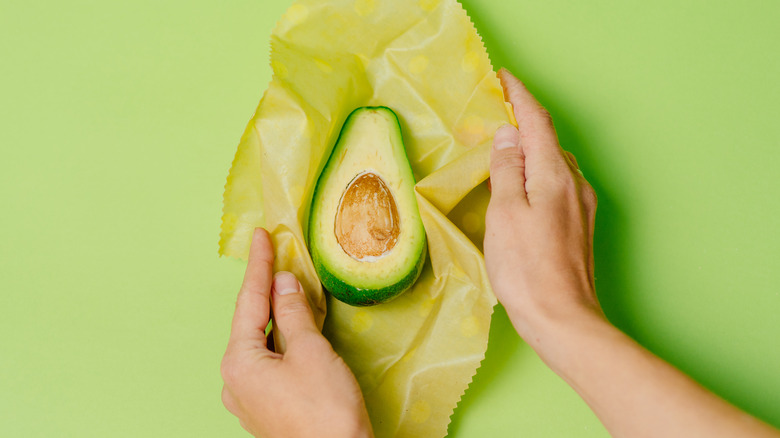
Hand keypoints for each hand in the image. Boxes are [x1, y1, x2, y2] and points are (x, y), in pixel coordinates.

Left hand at [220, 228, 373, 437]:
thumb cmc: (325, 410)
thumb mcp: (311, 351)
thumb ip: (294, 312)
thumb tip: (284, 283)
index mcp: (239, 362)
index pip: (249, 301)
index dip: (258, 265)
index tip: (261, 236)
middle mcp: (235, 381)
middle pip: (252, 322)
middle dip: (267, 291)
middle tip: (278, 256)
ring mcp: (249, 398)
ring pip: (262, 343)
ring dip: (278, 317)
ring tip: (291, 289)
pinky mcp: (266, 409)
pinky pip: (270, 363)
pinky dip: (283, 341)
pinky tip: (296, 331)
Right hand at [484, 68, 602, 355]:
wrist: (563, 319)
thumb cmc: (527, 268)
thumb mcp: (505, 212)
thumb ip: (506, 170)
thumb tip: (507, 136)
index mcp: (555, 174)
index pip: (537, 122)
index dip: (519, 97)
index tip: (503, 79)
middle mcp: (575, 184)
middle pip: (548, 141)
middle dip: (523, 125)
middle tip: (494, 119)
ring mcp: (581, 206)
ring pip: (553, 164)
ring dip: (530, 152)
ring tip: (503, 154)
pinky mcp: (579, 227)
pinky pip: (557, 186)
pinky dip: (537, 176)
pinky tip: (522, 191)